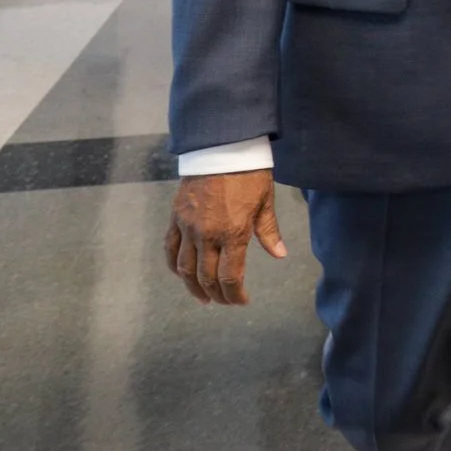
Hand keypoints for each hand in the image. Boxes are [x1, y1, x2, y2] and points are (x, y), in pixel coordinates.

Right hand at [163, 170, 285, 305]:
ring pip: (184, 268)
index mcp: (233, 233)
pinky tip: (182, 274)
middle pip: (206, 277)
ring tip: (203, 297)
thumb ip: (269, 232)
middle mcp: (207, 235)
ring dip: (193, 287)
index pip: (230, 277)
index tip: (242, 301)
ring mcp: (188, 227)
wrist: (222, 148)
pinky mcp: (176, 218)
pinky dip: (174, 266)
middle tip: (224, 302)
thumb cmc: (250, 174)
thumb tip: (280, 254)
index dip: (235, 295)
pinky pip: (170, 249)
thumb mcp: (265, 202)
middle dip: (217, 295)